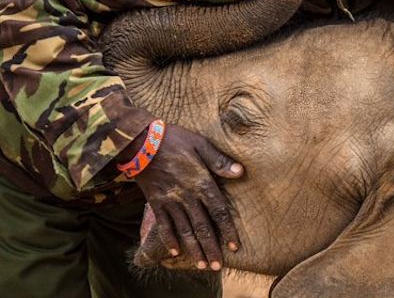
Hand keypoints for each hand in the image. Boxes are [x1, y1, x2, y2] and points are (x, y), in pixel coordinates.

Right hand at [132, 123, 243, 270]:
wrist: (141, 141)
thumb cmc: (174, 139)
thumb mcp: (201, 144)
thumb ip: (219, 161)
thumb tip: (241, 172)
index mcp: (201, 183)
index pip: (219, 211)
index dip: (228, 229)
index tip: (235, 245)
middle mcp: (187, 196)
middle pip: (202, 227)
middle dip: (211, 248)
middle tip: (218, 266)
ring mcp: (170, 201)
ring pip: (184, 230)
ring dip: (193, 249)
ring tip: (202, 265)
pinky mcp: (155, 202)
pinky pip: (163, 225)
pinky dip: (169, 239)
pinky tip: (175, 252)